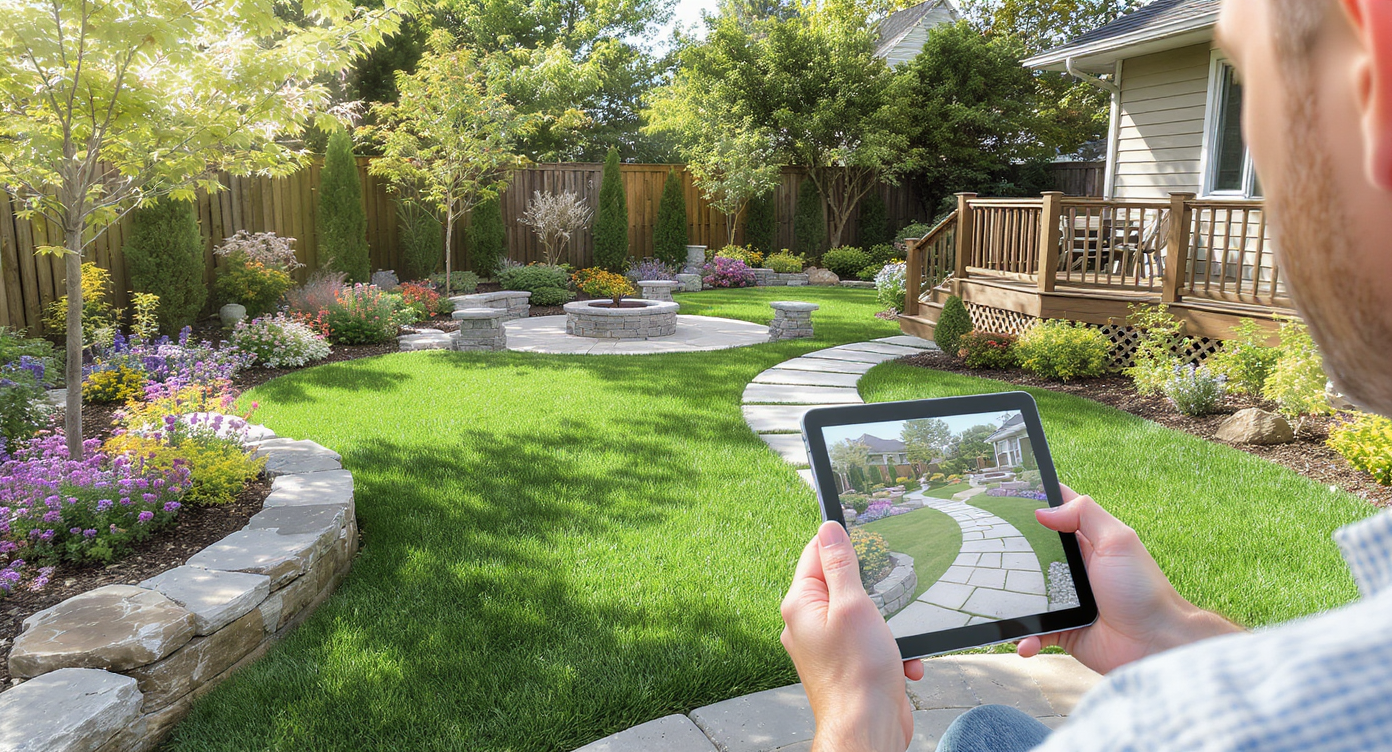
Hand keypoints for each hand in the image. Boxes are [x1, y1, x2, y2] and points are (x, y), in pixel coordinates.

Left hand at [781, 521, 923, 751]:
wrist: (868, 730)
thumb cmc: (858, 675)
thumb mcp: (853, 606)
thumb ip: (841, 565)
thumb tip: (828, 528)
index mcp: (801, 605)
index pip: (815, 554)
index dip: (841, 543)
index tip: (867, 539)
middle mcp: (808, 624)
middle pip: (842, 584)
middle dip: (873, 592)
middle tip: (886, 599)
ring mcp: (826, 646)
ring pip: (863, 616)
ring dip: (889, 626)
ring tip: (892, 643)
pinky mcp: (847, 665)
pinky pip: (871, 643)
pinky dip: (892, 650)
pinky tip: (901, 664)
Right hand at [1016, 485, 1242, 673]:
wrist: (1156, 644)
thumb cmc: (1143, 591)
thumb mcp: (1119, 541)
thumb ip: (1085, 515)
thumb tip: (1043, 510)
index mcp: (1088, 543)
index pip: (1057, 514)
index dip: (1033, 503)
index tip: (1003, 496)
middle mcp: (1075, 569)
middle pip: (1032, 554)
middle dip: (1011, 555)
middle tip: (985, 552)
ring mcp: (1067, 601)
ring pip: (1028, 595)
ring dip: (1014, 602)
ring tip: (1002, 606)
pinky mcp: (1063, 630)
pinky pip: (1035, 632)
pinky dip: (1026, 638)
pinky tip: (1025, 641)